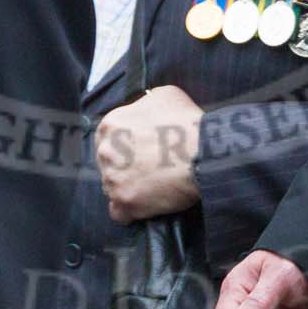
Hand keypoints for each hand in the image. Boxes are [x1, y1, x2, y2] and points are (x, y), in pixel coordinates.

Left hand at [94, 84, 202, 221]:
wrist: (202, 151)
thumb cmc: (185, 120)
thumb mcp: (163, 95)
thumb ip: (144, 105)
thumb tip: (145, 113)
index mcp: (110, 125)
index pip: (107, 139)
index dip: (124, 146)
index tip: (140, 151)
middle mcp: (105, 152)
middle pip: (108, 163)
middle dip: (124, 166)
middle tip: (148, 169)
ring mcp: (112, 179)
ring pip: (112, 187)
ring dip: (128, 188)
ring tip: (151, 187)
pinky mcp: (124, 203)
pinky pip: (119, 213)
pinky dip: (131, 211)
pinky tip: (146, 205)